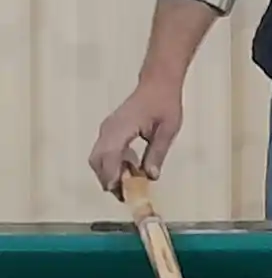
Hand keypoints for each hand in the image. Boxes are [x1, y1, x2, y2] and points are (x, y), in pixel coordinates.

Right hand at [88, 79, 183, 197]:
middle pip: (98, 161)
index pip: (109, 157)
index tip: (121, 193)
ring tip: (131, 183)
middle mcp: (108, 129)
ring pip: (98, 158)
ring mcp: (107, 129)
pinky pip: (105, 152)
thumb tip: (150, 176)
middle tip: (126, 194)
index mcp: (121, 128)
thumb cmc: (164, 103)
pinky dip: (113, 163)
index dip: (113, 177)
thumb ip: (157, 153)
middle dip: (109, 179)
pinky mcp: (110, 131)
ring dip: (111, 172)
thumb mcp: (168, 130)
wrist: (158, 83)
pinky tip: (131, 167)